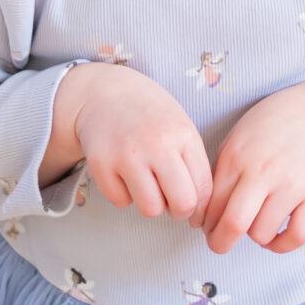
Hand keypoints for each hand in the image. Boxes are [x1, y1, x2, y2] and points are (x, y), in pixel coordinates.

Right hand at [56, 63, 211, 220]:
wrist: (104, 93)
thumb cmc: (148, 115)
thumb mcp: (180, 128)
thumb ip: (193, 164)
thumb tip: (200, 210)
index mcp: (183, 135)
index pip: (204, 188)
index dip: (200, 205)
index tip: (193, 205)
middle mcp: (156, 144)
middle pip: (182, 204)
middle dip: (179, 210)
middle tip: (171, 200)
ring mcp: (126, 155)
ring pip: (151, 209)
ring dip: (150, 203)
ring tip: (146, 183)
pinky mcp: (100, 165)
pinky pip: (120, 201)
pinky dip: (123, 194)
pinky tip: (123, 173)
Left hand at [200, 80, 304, 255]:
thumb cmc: (266, 129)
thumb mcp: (233, 142)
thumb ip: (218, 176)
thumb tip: (203, 216)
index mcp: (237, 158)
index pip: (211, 205)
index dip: (204, 224)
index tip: (206, 227)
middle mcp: (264, 172)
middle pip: (234, 224)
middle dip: (219, 242)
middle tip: (218, 242)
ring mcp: (291, 184)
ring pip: (262, 233)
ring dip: (252, 236)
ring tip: (252, 224)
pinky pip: (298, 235)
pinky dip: (282, 245)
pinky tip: (273, 238)